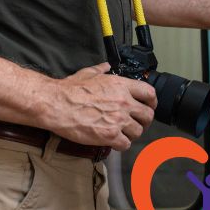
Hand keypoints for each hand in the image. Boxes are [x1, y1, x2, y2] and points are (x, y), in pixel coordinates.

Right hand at [40, 64, 156, 150]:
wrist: (56, 104)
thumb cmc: (69, 90)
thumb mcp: (87, 73)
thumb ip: (100, 69)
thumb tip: (106, 65)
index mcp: (121, 85)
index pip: (149, 93)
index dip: (152, 102)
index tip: (149, 106)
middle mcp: (123, 102)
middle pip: (148, 115)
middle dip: (144, 121)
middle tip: (136, 123)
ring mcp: (118, 120)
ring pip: (138, 132)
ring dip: (131, 134)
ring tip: (121, 133)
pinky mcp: (110, 135)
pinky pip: (125, 144)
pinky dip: (120, 144)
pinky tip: (113, 141)